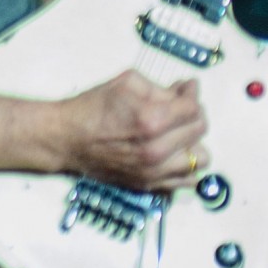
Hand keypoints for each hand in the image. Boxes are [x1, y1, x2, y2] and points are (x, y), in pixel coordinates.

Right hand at [48, 71, 207, 189]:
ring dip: (194, 141)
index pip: (193, 107)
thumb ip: (162, 87)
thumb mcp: (128, 83)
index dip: (192, 93)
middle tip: (180, 106)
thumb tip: (186, 90)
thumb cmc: (92, 108)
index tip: (186, 88)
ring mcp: (154, 171)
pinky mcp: (149, 184)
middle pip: (200, 129)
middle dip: (194, 113)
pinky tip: (176, 153)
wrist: (66, 139)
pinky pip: (187, 181)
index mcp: (152, 120)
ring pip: (201, 158)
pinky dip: (188, 166)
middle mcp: (157, 150)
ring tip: (179, 132)